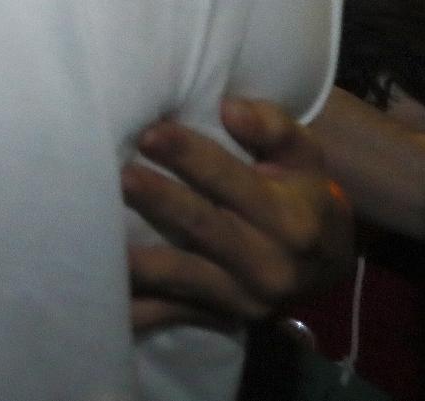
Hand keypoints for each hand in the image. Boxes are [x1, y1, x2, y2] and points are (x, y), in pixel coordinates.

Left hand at [122, 97, 354, 331]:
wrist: (327, 265)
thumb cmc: (303, 193)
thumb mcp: (303, 155)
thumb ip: (271, 126)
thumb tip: (230, 108)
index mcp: (290, 219)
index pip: (232, 182)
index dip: (190, 157)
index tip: (150, 133)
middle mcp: (268, 264)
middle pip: (202, 227)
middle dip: (159, 201)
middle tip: (119, 176)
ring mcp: (241, 298)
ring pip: (182, 276)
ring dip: (140, 259)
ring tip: (97, 235)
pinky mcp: (218, 317)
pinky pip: (170, 314)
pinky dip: (137, 309)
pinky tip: (102, 294)